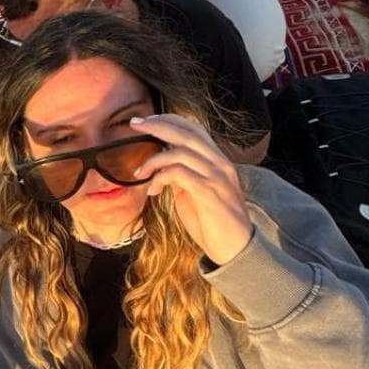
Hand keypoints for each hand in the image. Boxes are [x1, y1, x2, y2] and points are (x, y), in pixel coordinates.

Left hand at [129, 114, 252, 265]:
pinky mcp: (209, 193)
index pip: (194, 128)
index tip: (145, 121)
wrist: (235, 248)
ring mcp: (216, 177)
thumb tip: (162, 164)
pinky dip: (159, 178)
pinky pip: (178, 174)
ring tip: (140, 174)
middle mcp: (220, 163)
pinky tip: (153, 190)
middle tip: (134, 125)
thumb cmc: (213, 221)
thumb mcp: (196, 192)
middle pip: (186, 133)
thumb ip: (183, 175)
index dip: (169, 120)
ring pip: (180, 152)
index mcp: (218, 160)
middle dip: (157, 125)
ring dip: (153, 160)